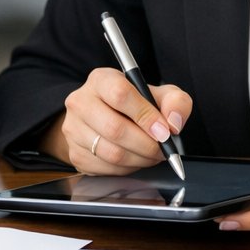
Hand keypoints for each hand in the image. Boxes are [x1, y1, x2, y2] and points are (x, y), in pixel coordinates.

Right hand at [41, 67, 190, 173]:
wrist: (105, 118)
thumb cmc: (135, 105)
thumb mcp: (160, 95)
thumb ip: (175, 102)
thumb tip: (173, 124)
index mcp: (101, 80)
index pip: (120, 94)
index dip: (146, 116)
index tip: (164, 131)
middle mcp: (81, 101)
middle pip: (115, 128)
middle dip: (147, 145)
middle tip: (163, 149)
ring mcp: (73, 128)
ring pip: (111, 153)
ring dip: (140, 159)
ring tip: (152, 155)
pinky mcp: (74, 152)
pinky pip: (106, 168)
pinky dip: (128, 169)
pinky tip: (135, 159)